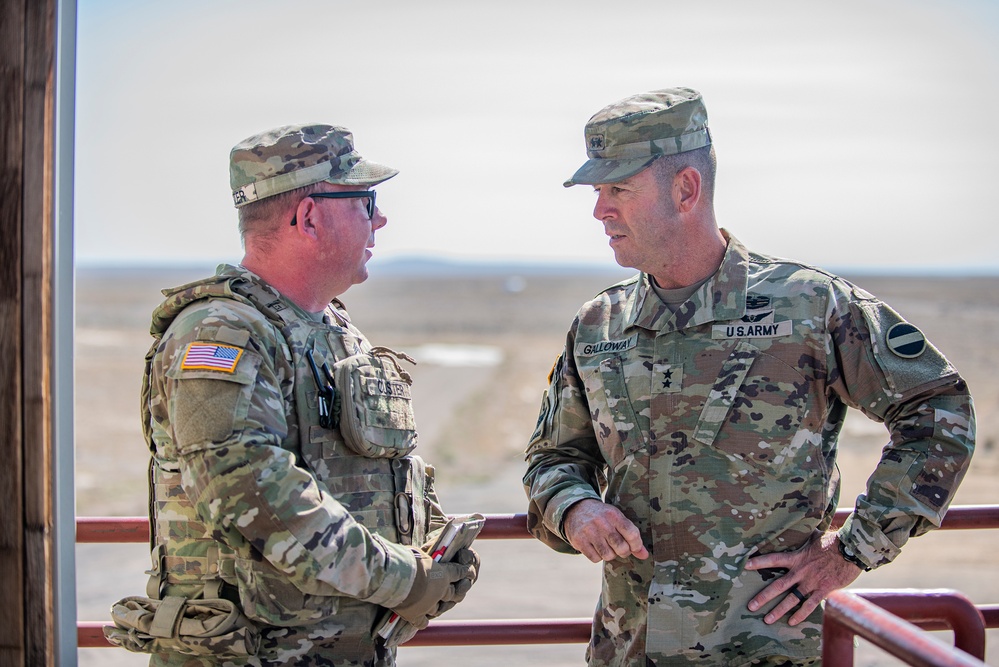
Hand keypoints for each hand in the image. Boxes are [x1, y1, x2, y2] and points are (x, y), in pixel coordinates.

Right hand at [393, 547, 478, 627]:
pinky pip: (422, 622)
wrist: (397, 578)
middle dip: (453, 593)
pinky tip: (424, 621)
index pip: (458, 573)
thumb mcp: (420, 553)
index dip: (464, 572)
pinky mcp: (416, 615)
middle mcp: (440, 592)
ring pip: (438, 609)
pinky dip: (423, 621)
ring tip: (438, 605)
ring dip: (439, 606)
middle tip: (453, 592)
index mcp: (443, 574)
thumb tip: (422, 556)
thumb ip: (425, 559)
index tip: (469, 572)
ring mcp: (429, 605)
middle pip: (452, 594)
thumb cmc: (407, 560)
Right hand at [563, 499, 648, 562]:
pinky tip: (595, 547)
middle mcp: (601, 522)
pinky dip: (597, 556)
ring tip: (607, 546)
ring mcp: (589, 531)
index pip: (632, 534)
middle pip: (621, 548)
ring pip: (608, 556)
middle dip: (624, 551)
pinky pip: (595, 559)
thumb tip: (645, 556)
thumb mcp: (617, 519)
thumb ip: (632, 536)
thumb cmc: (603, 517)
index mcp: (613, 514)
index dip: (636, 545)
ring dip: (610, 554)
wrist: (576, 509)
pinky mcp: (579, 541)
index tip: (634, 546)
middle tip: (619, 547)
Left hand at [744, 531, 862, 625]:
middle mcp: (801, 571)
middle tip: (750, 606)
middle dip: (763, 597)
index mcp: (797, 557)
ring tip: (767, 620)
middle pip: (778, 585)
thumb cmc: (834, 541)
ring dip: (778, 610)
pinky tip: (791, 622)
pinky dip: (800, 614)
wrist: (852, 550)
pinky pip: (810, 605)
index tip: (745, 565)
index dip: (759, 562)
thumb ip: (804, 537)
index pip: (773, 559)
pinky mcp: (823, 590)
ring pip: (791, 599)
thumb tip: (800, 525)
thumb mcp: (815, 537)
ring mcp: (811, 582)